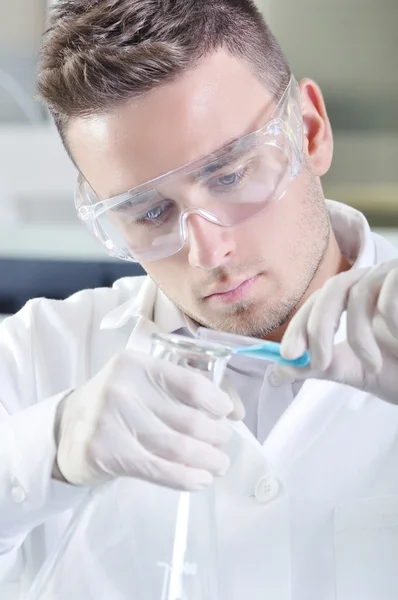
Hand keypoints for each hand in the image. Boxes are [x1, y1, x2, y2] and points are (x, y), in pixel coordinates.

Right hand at [54, 350, 244, 489]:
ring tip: (218, 465)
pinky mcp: (104, 451)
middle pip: (188, 419)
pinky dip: (185, 477)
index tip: (228, 414)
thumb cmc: (118, 404)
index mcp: (137, 364)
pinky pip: (158, 468)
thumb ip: (187, 388)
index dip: (218, 402)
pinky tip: (200, 480)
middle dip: (216, 436)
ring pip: (176, 446)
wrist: (68, 429)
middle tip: (223, 445)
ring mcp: (110, 420)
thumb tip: (236, 410)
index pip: (191, 383)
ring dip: (206, 459)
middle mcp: (122, 388)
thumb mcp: (144, 384)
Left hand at [271, 261, 397, 404]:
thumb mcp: (358, 369)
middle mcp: (375, 281)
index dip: (299, 326)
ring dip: (358, 336)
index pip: (318, 301)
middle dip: (318, 328)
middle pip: (334, 289)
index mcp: (357, 299)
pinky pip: (391, 291)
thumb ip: (320, 366)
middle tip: (318, 363)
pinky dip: (391, 320)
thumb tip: (274, 373)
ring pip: (359, 293)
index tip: (286, 356)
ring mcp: (395, 276)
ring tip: (373, 366)